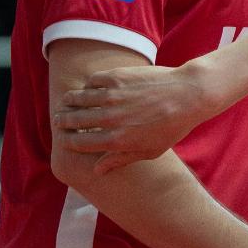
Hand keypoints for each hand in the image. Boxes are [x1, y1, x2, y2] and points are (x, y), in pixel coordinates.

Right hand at [55, 63, 210, 173]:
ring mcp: (113, 96)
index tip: (63, 139)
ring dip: (68, 103)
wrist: (189, 95)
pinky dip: (87, 86)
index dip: (67, 141)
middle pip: (74, 121)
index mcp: (117, 140)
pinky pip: (92, 81)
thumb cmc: (172, 126)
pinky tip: (87, 89)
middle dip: (62, 121)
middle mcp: (111, 119)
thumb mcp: (150, 151)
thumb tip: (96, 170)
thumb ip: (120, 160)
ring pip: (78, 99)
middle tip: (59, 120)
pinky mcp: (117, 76)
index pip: (80, 142)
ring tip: (65, 104)